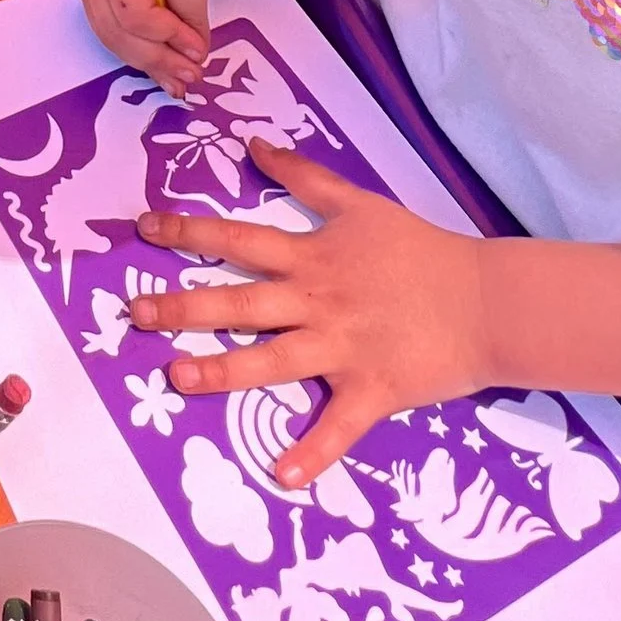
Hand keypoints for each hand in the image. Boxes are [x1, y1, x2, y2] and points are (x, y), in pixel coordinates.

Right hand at [72, 0, 225, 91]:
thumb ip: (189, 5)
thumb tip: (191, 52)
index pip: (132, 7)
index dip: (167, 33)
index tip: (199, 48)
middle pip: (117, 30)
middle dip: (158, 56)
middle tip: (192, 73)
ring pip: (115, 42)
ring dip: (151, 64)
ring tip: (182, 77)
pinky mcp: (99, 10)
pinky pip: (118, 43)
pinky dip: (144, 62)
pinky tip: (165, 75)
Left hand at [125, 146, 492, 482]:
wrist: (486, 299)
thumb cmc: (421, 251)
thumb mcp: (360, 203)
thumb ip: (305, 175)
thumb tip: (253, 145)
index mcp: (313, 257)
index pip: (239, 239)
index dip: (189, 231)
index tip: (143, 228)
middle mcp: (319, 301)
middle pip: (242, 301)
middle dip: (185, 306)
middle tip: (135, 312)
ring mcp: (343, 348)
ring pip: (275, 360)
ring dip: (225, 371)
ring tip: (178, 379)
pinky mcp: (372, 390)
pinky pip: (338, 427)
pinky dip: (313, 452)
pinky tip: (280, 474)